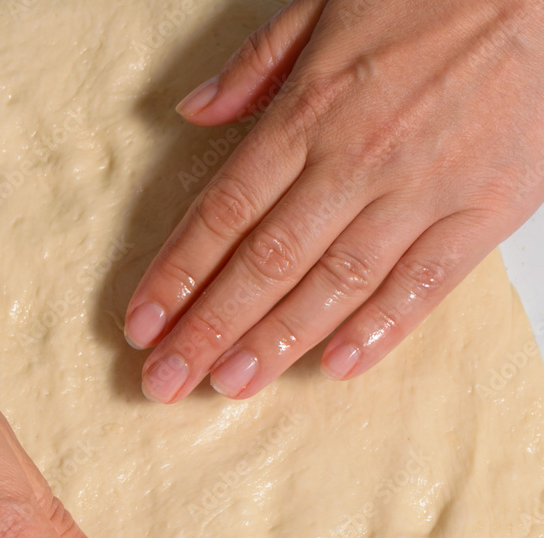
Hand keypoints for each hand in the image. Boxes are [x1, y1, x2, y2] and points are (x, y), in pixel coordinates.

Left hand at [126, 0, 543, 400]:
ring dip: (276, 341)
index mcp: (313, 109)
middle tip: (166, 380)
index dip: (177, 273)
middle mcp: (357, 159)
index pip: (225, 210)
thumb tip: (192, 112)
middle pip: (266, 261)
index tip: (143, 321)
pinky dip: (378, 330)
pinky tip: (334, 368)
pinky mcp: (483, 211)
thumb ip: (257, 62)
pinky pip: (422, 285)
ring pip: (334, 283)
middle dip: (208, 327)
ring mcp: (422, 190)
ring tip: (230, 384)